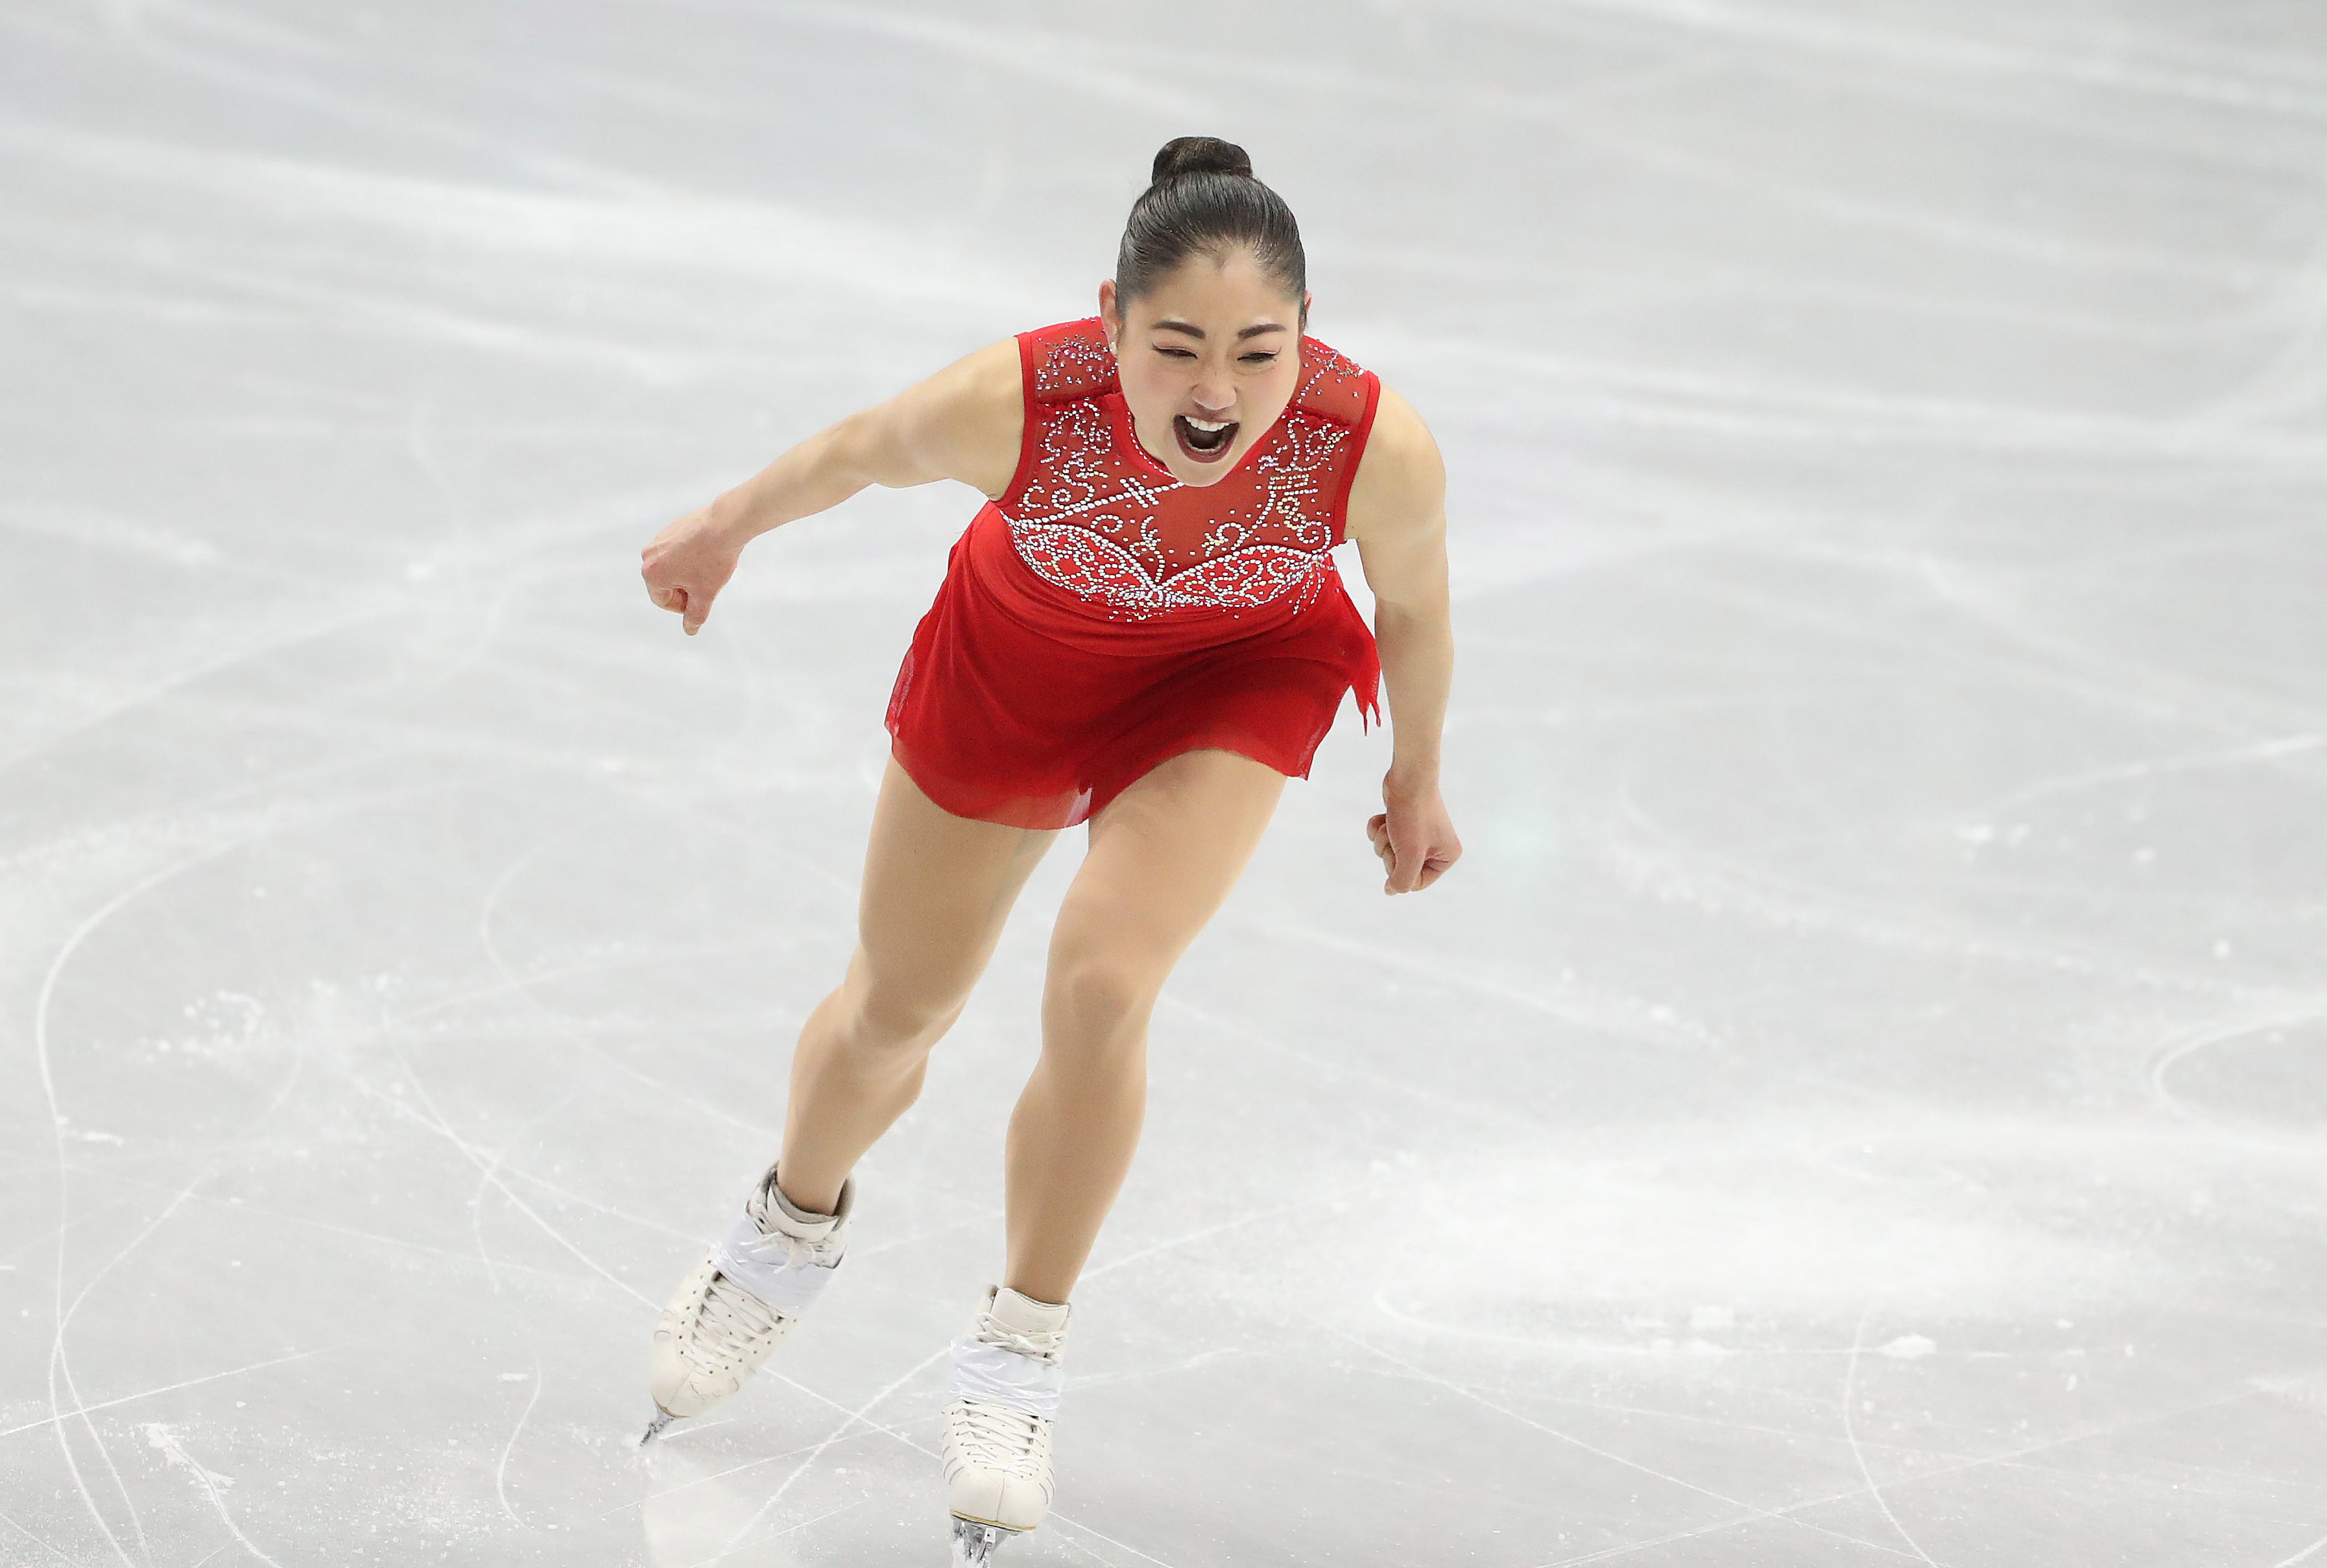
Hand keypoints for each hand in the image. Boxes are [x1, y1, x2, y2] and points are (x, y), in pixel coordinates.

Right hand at [640, 498, 745, 635]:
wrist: (725, 525)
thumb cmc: (713, 559)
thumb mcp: (705, 594)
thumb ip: (695, 616)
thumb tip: (690, 629)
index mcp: (652, 574)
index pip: (662, 601)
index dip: (682, 606)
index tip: (700, 600)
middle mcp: (649, 555)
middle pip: (665, 583)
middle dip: (684, 588)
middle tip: (706, 585)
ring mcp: (659, 539)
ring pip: (672, 567)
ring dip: (687, 573)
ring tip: (708, 569)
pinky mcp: (671, 529)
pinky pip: (677, 551)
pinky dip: (689, 558)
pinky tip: (707, 556)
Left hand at [1366, 777, 1460, 894]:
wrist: (1407, 777)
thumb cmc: (1413, 815)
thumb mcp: (1410, 855)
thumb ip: (1403, 881)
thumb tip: (1392, 891)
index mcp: (1447, 856)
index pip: (1416, 883)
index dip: (1401, 871)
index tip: (1401, 853)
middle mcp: (1436, 847)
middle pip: (1400, 868)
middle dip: (1390, 852)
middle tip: (1398, 835)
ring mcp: (1419, 834)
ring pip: (1388, 853)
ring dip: (1384, 839)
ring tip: (1393, 823)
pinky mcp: (1403, 822)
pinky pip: (1383, 837)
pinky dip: (1378, 828)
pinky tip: (1385, 816)